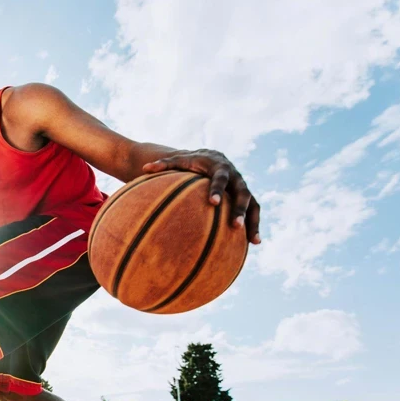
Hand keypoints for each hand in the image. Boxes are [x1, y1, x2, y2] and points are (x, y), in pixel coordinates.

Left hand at [142, 149, 260, 244]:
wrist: (214, 156)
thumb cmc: (192, 161)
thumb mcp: (179, 160)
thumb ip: (163, 165)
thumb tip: (144, 168)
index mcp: (220, 167)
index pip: (220, 179)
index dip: (217, 190)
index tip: (212, 202)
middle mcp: (236, 177)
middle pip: (242, 194)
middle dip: (239, 210)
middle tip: (235, 225)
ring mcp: (243, 188)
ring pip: (253, 204)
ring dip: (253, 222)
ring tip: (253, 240)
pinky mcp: (247, 197)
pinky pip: (255, 212)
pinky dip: (255, 226)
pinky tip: (253, 243)